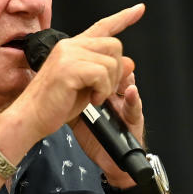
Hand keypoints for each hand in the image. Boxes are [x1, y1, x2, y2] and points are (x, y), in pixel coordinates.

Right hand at [8, 4, 145, 147]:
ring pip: (111, 61)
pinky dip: (102, 90)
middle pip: (114, 45)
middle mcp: (70, 46)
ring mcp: (68, 55)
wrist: (30, 117)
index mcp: (72, 47)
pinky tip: (92, 99)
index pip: (103, 27)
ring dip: (108, 84)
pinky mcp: (69, 68)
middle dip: (117, 70)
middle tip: (103, 89)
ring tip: (94, 96)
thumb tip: (130, 62)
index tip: (139, 9)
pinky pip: (102, 74)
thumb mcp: (87, 87)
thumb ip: (106, 73)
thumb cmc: (53, 104)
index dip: (123, 18)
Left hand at [69, 58, 144, 187]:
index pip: (105, 63)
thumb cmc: (93, 136)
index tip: (104, 33)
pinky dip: (132, 99)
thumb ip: (70, 94)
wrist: (106, 160)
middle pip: (117, 66)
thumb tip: (57, 78)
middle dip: (104, 68)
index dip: (106, 45)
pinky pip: (135, 106)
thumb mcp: (76, 112)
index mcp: (104, 88)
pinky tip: (130, 92)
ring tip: (103, 90)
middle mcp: (118, 92)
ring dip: (116, 80)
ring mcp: (127, 104)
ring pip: (128, 81)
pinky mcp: (134, 119)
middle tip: (92, 81)